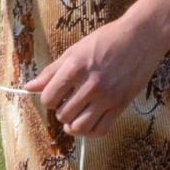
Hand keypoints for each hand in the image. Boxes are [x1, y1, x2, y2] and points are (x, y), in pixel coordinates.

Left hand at [23, 15, 169, 137]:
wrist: (141, 37)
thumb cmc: (106, 40)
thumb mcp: (74, 51)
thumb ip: (51, 72)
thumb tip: (28, 87)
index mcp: (75, 68)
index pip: (48, 99)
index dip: (48, 99)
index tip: (56, 95)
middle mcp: (90, 85)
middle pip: (62, 115)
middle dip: (61, 111)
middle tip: (69, 101)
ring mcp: (107, 97)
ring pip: (79, 127)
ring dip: (74, 124)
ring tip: (77, 114)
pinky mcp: (121, 105)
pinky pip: (101, 130)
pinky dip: (91, 131)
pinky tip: (89, 121)